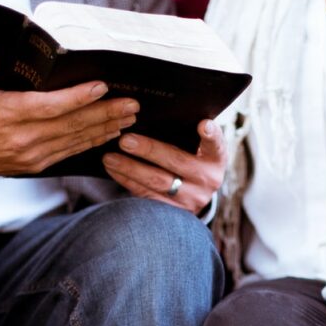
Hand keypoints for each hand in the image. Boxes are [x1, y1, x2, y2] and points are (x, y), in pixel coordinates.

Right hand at [0, 46, 139, 176]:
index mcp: (9, 115)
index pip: (52, 107)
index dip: (79, 98)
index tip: (102, 88)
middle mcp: (25, 138)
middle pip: (73, 125)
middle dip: (105, 114)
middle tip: (131, 105)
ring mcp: (33, 154)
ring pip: (76, 141)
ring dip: (104, 129)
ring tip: (128, 119)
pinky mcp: (36, 165)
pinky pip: (69, 153)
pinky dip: (91, 144)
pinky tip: (107, 136)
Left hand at [101, 119, 225, 214]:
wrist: (194, 196)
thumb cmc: (192, 160)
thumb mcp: (198, 149)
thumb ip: (187, 134)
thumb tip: (157, 112)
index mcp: (215, 159)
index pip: (216, 145)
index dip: (211, 135)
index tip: (203, 125)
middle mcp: (207, 180)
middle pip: (176, 162)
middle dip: (149, 150)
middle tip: (125, 140)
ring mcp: (190, 199)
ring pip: (157, 183)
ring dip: (130, 168)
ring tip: (110, 157)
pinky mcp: (173, 213)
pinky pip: (147, 196)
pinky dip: (127, 181)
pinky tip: (113, 170)